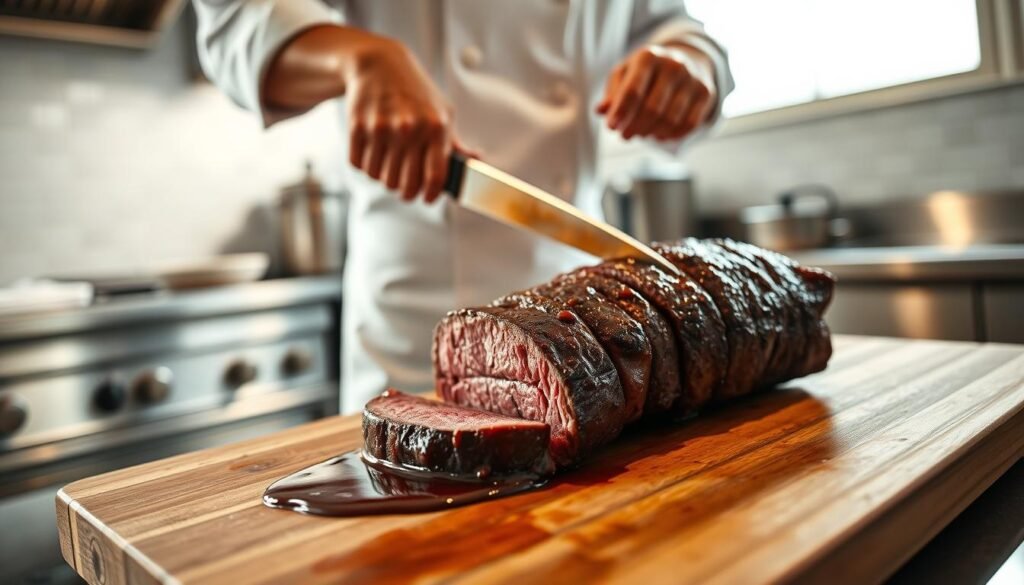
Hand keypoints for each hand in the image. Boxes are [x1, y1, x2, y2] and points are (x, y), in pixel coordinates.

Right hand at [342, 35, 455, 202]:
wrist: (379, 64)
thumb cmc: (415, 92)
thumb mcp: (442, 112)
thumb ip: (455, 143)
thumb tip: (476, 161)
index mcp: (436, 128)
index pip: (435, 178)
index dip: (430, 195)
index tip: (427, 198)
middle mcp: (409, 129)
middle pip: (405, 184)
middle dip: (405, 191)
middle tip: (404, 186)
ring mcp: (382, 128)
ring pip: (379, 178)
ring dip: (383, 176)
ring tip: (388, 161)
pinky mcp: (357, 127)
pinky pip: (359, 165)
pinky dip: (365, 164)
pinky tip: (372, 151)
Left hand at [596, 43, 716, 140]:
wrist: (684, 60)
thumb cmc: (645, 72)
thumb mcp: (624, 74)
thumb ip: (612, 93)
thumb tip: (601, 111)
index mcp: (648, 57)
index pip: (632, 91)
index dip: (620, 113)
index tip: (611, 127)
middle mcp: (673, 65)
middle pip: (652, 109)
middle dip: (635, 127)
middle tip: (624, 136)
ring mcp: (692, 78)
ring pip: (670, 120)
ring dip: (652, 133)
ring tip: (642, 134)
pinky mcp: (706, 92)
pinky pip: (689, 124)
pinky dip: (672, 135)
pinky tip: (660, 135)